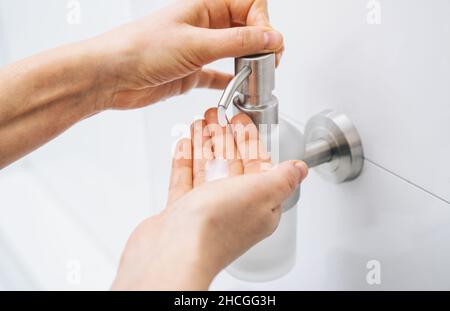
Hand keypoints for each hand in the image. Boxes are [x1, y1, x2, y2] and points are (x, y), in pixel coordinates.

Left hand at [92, 0, 283, 109]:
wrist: (110, 76)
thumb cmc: (140, 49)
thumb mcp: (196, 43)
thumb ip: (237, 41)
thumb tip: (271, 38)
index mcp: (204, 7)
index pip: (249, 5)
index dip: (263, 23)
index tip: (268, 44)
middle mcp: (203, 26)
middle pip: (245, 28)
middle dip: (260, 43)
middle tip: (267, 61)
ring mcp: (198, 49)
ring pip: (234, 51)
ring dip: (248, 62)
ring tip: (255, 74)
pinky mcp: (191, 71)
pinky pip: (218, 74)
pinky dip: (231, 80)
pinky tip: (239, 87)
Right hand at [112, 109, 307, 290]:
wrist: (174, 252)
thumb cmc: (216, 227)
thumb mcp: (261, 193)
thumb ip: (282, 178)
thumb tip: (300, 169)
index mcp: (258, 207)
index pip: (257, 165)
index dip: (250, 140)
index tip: (241, 119)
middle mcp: (232, 209)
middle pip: (230, 164)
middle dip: (224, 136)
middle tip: (217, 114)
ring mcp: (204, 211)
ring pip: (206, 169)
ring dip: (204, 143)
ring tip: (200, 122)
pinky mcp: (180, 213)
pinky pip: (184, 181)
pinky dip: (185, 160)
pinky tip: (185, 143)